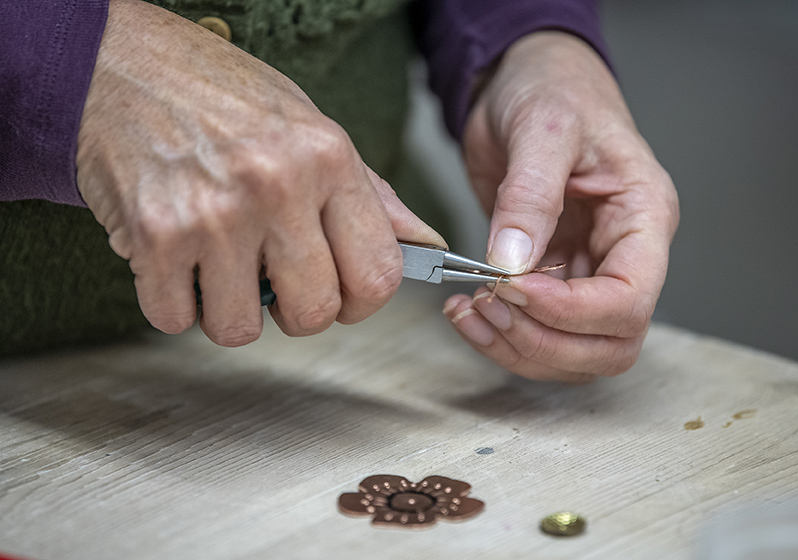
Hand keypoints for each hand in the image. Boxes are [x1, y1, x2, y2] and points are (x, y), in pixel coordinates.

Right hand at [77, 0, 442, 345]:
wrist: (119, 64)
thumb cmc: (221, 96)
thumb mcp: (311, 127)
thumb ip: (369, 194)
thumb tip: (423, 244)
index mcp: (328, 159)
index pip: (377, 274)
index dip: (361, 303)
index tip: (340, 298)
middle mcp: (277, 186)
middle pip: (313, 313)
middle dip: (294, 313)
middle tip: (273, 282)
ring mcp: (215, 214)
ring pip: (241, 328)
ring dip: (229, 310)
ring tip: (219, 264)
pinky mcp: (155, 235)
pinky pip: (176, 319)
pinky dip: (174, 303)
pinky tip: (176, 260)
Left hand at [443, 32, 678, 381]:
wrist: (526, 82)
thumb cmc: (554, 90)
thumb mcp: (543, 128)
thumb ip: (530, 195)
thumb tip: (512, 263)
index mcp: (644, 216)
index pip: (630, 299)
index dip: (572, 311)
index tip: (514, 289)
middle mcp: (623, 254)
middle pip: (609, 343)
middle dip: (544, 341)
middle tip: (489, 307)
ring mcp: (587, 269)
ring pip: (573, 350)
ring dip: (518, 346)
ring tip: (470, 312)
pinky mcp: (550, 276)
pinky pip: (537, 329)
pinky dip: (501, 334)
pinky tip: (467, 311)